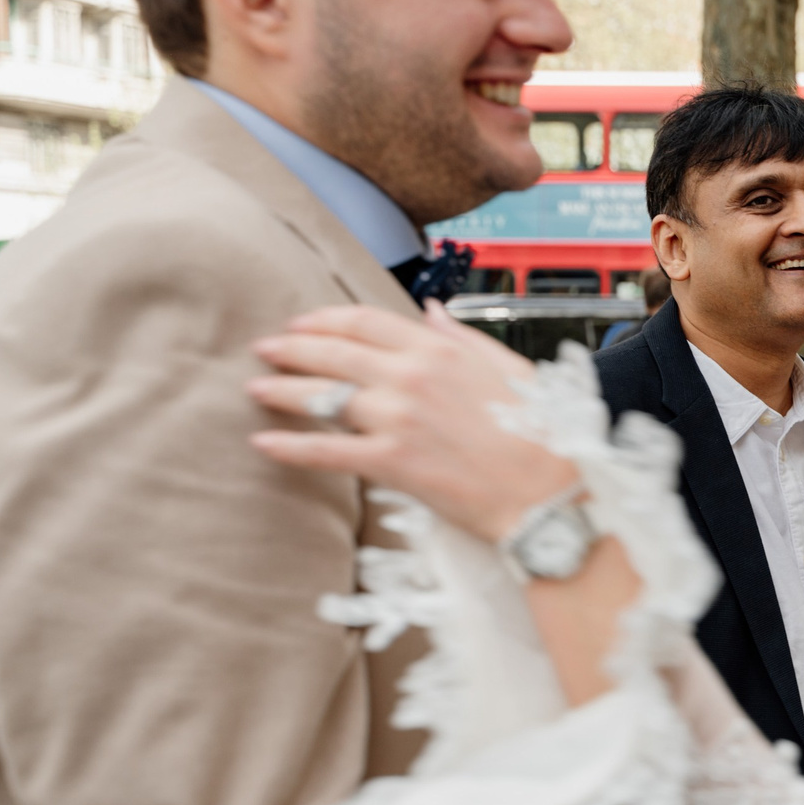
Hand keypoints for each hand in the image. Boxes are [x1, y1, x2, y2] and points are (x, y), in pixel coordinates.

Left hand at [246, 302, 570, 542]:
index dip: (326, 320)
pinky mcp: (391, 461)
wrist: (547, 493)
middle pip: (334, 352)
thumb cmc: (539, 433)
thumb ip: (463, 337)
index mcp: (442, 349)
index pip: (366, 322)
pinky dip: (290, 446)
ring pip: (322, 396)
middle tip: (264, 349)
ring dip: (282, 391)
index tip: (301, 323)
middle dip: (291, 348)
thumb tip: (431, 312)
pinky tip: (264, 443)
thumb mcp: (508, 369)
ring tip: (256, 389)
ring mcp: (399, 417)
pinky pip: (326, 450)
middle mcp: (414, 375)